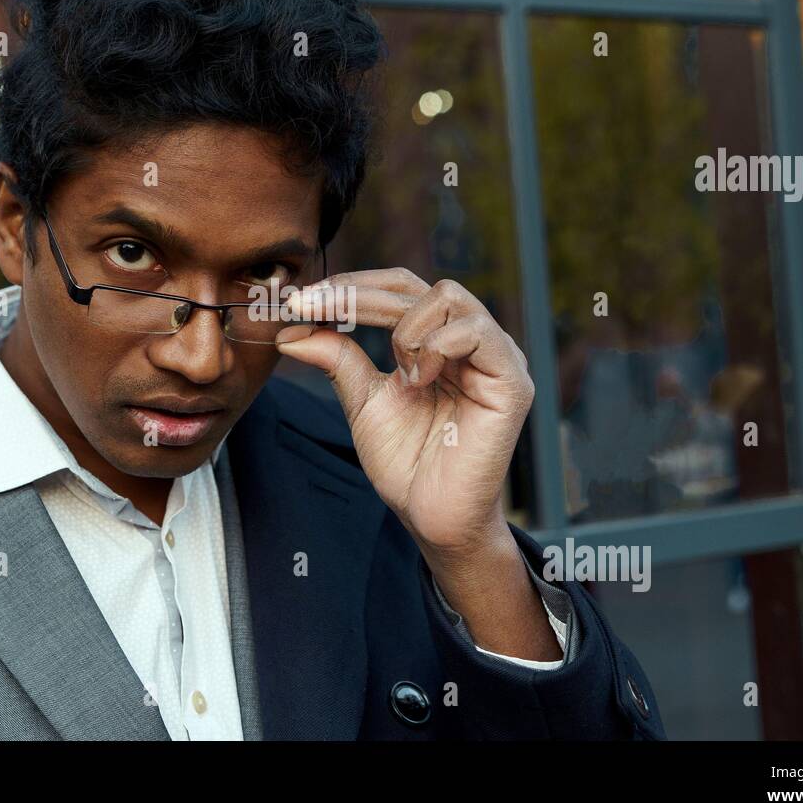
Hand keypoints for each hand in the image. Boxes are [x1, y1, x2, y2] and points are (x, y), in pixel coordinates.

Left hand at [274, 268, 534, 564]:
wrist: (432, 517)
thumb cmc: (406, 462)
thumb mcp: (362, 400)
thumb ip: (337, 357)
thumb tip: (291, 328)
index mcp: (439, 341)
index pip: (399, 289)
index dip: (353, 286)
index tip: (302, 301)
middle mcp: (471, 341)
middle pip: (418, 285)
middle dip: (359, 296)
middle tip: (314, 310)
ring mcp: (495, 356)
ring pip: (448, 295)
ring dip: (405, 329)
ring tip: (400, 375)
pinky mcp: (512, 381)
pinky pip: (475, 332)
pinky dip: (436, 347)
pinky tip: (421, 381)